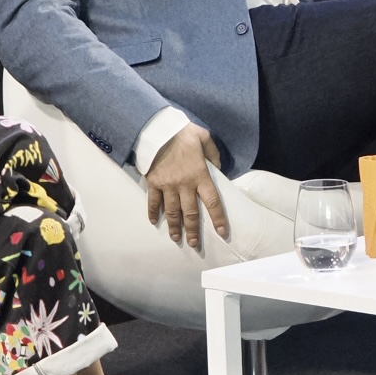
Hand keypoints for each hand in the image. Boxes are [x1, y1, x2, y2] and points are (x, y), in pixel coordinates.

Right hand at [145, 124, 229, 248]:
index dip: (218, 219)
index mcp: (200, 175)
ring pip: (172, 212)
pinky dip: (153, 212)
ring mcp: (168, 185)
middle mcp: (185, 184)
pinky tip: (154, 222)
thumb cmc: (182, 132)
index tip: (222, 233)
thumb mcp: (204, 137)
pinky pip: (153, 202)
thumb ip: (213, 154)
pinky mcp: (153, 183)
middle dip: (193, 231)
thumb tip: (219, 166)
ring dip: (175, 227)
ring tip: (176, 239)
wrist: (157, 129)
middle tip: (194, 245)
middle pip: (191, 213)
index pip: (212, 202)